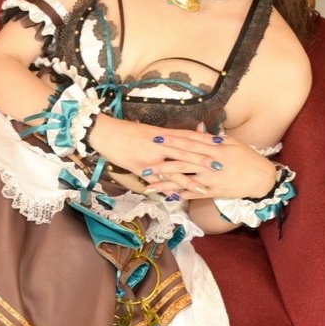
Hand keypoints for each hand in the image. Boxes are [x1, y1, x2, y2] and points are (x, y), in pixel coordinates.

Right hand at [87, 115, 221, 183]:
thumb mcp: (146, 129)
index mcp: (162, 133)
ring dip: (188, 180)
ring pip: (173, 170)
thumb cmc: (124, 130)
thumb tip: (177, 138)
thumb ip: (163, 135)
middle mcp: (158, 144)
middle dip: (203, 161)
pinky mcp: (138, 167)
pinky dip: (166, 188)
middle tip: (220, 167)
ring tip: (203, 188)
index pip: (187, 136)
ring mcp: (149, 157)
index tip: (221, 143)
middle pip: (185, 153)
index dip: (204, 140)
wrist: (103, 132)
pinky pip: (155, 180)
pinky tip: (175, 196)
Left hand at [139, 126, 277, 199]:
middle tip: (144, 163)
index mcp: (215, 149)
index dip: (172, 141)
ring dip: (165, 182)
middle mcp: (211, 165)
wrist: (261, 179)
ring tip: (149, 183)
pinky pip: (193, 194)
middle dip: (162, 162)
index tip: (156, 138)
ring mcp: (211, 180)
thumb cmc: (247, 157)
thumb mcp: (232, 142)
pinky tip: (165, 195)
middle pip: (183, 162)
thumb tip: (196, 126)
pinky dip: (179, 195)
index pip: (190, 143)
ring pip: (184, 180)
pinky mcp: (212, 192)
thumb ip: (211, 136)